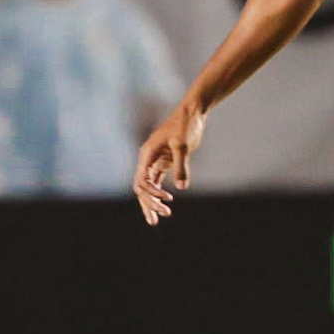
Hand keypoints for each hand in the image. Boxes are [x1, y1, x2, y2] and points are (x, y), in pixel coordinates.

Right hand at [134, 102, 204, 224]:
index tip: (168, 199)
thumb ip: (181, 165)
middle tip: (162, 217)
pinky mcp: (164, 162)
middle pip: (142, 187)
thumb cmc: (185, 125)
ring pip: (148, 187)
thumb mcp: (182, 145)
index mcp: (147, 154)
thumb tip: (181, 187)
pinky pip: (157, 182)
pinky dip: (159, 194)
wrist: (192, 113)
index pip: (142, 180)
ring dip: (152, 203)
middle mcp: (147, 159)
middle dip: (150, 203)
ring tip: (156, 220)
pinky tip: (164, 205)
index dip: (152, 193)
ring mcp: (155, 161)